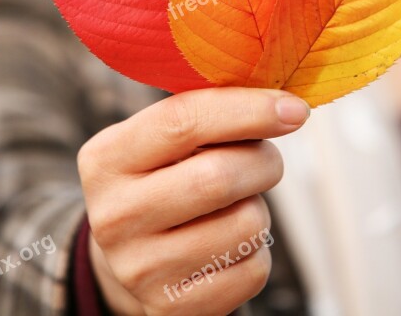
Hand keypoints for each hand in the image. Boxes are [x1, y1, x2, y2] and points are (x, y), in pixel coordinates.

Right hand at [77, 87, 309, 315]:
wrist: (133, 253)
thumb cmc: (164, 177)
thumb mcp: (165, 139)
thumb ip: (209, 112)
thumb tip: (284, 104)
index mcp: (107, 158)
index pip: (183, 120)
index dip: (248, 110)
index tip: (293, 108)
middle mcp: (113, 216)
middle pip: (218, 176)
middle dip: (263, 161)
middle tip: (265, 158)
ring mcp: (139, 269)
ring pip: (245, 225)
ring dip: (258, 207)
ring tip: (235, 204)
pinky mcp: (172, 308)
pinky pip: (253, 270)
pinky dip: (256, 250)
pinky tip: (229, 242)